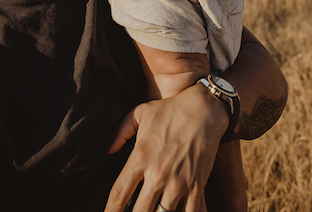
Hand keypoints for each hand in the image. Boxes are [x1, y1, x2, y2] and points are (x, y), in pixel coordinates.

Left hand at [105, 85, 227, 211]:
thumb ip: (120, 131)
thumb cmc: (170, 110)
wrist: (204, 109)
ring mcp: (178, 182)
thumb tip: (108, 149)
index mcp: (140, 157)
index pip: (119, 193)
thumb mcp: (140, 113)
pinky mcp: (197, 186)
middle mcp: (157, 173)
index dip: (111, 210)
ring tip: (153, 211)